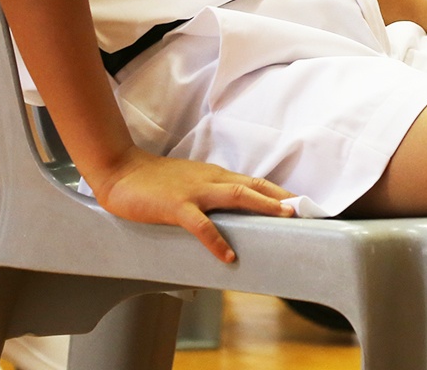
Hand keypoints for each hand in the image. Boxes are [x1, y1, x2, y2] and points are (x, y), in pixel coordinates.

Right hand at [88, 148, 295, 262]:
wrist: (122, 171)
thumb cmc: (155, 182)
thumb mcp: (190, 184)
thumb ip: (211, 194)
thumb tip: (233, 211)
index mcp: (215, 176)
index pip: (254, 182)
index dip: (279, 192)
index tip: (301, 203)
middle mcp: (211, 180)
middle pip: (254, 185)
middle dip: (281, 197)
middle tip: (305, 209)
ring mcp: (195, 192)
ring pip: (237, 196)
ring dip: (263, 205)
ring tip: (284, 217)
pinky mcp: (176, 207)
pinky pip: (201, 225)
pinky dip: (217, 240)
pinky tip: (228, 256)